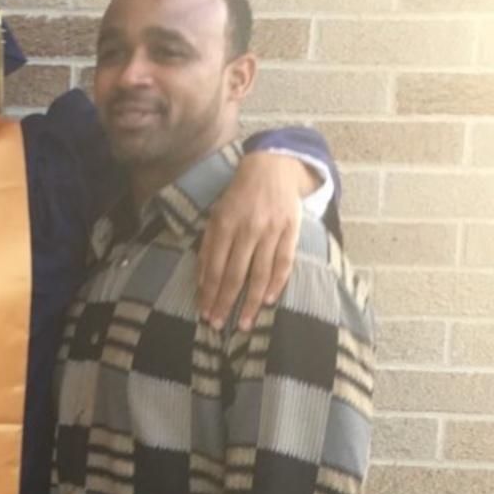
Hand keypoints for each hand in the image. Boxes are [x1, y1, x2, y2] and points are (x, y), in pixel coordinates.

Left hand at [197, 152, 313, 330]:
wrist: (272, 169)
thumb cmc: (239, 197)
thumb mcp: (217, 215)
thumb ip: (209, 246)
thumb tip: (203, 280)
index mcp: (224, 225)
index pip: (215, 266)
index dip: (209, 292)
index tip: (204, 312)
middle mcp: (247, 229)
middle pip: (235, 274)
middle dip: (225, 302)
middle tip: (219, 325)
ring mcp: (271, 231)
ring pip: (260, 273)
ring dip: (250, 301)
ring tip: (244, 323)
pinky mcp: (291, 231)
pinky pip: (284, 263)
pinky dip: (276, 283)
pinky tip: (267, 300)